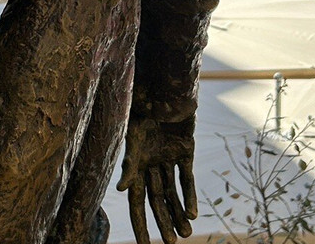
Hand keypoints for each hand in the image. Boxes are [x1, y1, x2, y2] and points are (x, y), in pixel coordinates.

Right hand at [118, 116, 197, 243]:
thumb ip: (130, 164)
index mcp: (135, 163)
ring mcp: (168, 157)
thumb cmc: (144, 108)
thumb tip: (121, 191)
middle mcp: (151, 163)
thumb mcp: (135, 137)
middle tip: (172, 243)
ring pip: (173, 192)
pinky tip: (194, 214)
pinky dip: (189, 195)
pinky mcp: (185, 151)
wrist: (166, 87)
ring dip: (179, 212)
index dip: (140, 224)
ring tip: (186, 235)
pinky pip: (187, 177)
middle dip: (163, 222)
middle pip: (157, 200)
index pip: (136, 201)